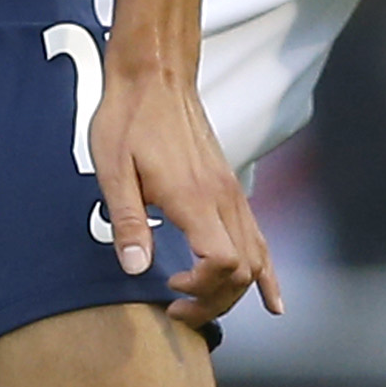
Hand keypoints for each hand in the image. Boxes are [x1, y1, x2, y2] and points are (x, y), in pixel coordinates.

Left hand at [93, 54, 278, 331]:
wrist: (154, 76)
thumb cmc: (129, 119)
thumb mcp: (113, 169)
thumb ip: (127, 221)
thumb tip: (137, 269)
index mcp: (195, 197)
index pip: (223, 262)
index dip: (202, 288)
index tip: (169, 286)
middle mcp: (223, 198)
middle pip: (243, 270)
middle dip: (214, 301)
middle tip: (176, 310)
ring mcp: (231, 192)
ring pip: (255, 258)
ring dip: (233, 292)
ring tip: (201, 306)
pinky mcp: (230, 188)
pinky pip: (259, 239)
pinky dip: (266, 274)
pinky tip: (272, 300)